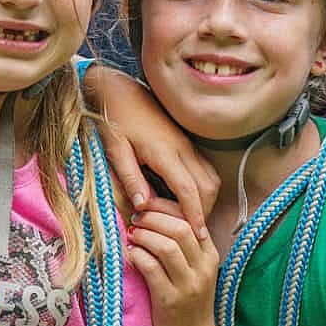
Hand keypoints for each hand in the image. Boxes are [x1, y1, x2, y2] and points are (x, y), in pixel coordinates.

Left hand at [86, 67, 217, 227]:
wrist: (121, 91)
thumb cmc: (115, 120)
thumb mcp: (115, 150)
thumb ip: (129, 177)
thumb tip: (143, 205)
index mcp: (164, 152)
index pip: (187, 188)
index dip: (194, 213)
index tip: (198, 234)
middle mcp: (182, 149)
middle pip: (207, 186)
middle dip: (204, 210)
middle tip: (194, 233)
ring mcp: (187, 145)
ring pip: (211, 177)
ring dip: (206, 199)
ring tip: (192, 219)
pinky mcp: (186, 143)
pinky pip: (205, 169)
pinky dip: (203, 187)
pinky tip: (190, 199)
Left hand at [125, 201, 223, 325]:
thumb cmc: (187, 303)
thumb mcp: (194, 270)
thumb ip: (182, 245)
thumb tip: (154, 213)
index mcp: (210, 255)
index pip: (191, 217)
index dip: (165, 206)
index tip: (145, 204)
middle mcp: (203, 268)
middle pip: (179, 228)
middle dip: (152, 218)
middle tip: (135, 219)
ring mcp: (189, 285)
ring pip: (166, 246)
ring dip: (143, 236)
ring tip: (132, 236)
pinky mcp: (170, 300)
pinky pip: (151, 268)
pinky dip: (137, 256)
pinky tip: (130, 255)